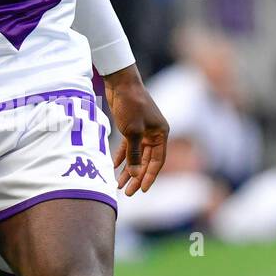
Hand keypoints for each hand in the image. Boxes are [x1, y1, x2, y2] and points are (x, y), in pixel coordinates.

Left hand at [103, 64, 169, 195]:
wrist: (121, 83)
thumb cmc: (131, 105)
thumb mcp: (132, 132)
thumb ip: (133, 155)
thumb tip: (134, 175)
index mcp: (161, 134)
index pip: (158, 161)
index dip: (149, 176)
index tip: (141, 190)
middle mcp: (154, 133)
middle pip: (146, 161)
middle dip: (136, 176)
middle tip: (127, 192)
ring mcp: (143, 130)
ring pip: (136, 155)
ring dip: (128, 169)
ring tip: (119, 184)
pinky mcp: (131, 127)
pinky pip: (128, 147)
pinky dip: (122, 157)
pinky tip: (114, 167)